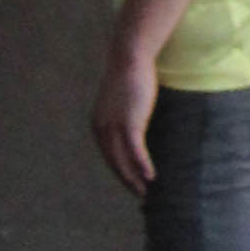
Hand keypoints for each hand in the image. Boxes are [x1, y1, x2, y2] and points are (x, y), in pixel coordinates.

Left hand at [91, 40, 158, 198]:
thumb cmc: (129, 74)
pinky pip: (136, 151)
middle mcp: (102, 128)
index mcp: (98, 124)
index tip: (131, 181)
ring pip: (123, 160)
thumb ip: (123, 113)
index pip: (108, 155)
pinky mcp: (129, 123)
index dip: (119, 170)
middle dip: (126, 179)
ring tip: (146, 190)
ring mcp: (114, 127)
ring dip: (134, 178)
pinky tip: (151, 176)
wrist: (129, 58)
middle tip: (139, 193)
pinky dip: (143, 166)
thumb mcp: (121, 98)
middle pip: (114, 162)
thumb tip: (133, 121)